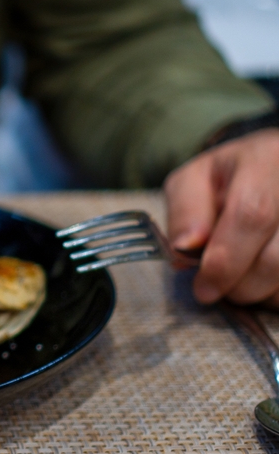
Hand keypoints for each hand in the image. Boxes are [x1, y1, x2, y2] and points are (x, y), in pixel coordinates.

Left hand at [164, 129, 278, 306]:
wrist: (275, 171)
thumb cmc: (230, 178)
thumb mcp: (194, 180)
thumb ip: (185, 211)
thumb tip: (185, 248)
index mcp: (268, 159)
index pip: (253, 214)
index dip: (225, 259)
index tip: (203, 288)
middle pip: (277, 257)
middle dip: (240, 285)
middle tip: (219, 285)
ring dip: (262, 293)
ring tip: (243, 276)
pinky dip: (278, 294)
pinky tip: (267, 279)